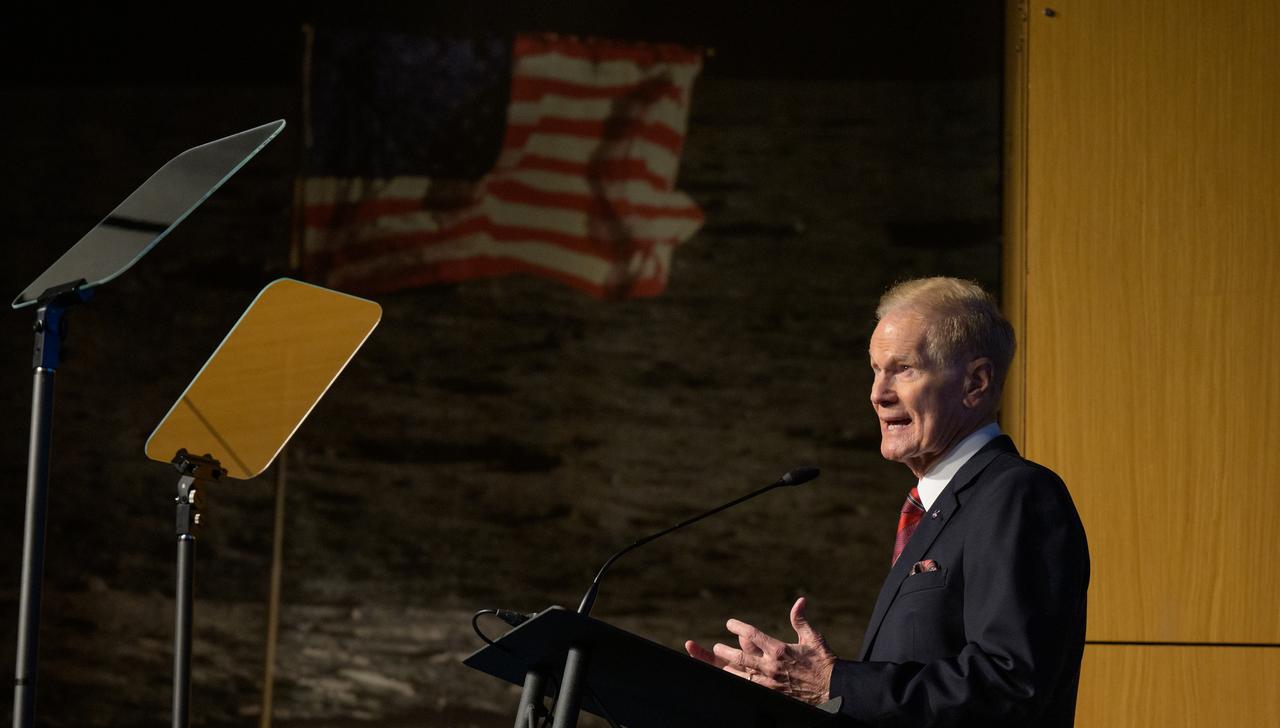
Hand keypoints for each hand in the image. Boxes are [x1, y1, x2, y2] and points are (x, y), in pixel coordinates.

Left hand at [684, 597, 836, 705]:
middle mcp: (772, 665)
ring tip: (723, 665)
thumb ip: (800, 619)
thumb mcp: (812, 637)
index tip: (730, 624)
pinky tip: (737, 680)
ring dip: (730, 669)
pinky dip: (743, 683)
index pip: (752, 634)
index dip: (738, 627)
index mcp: (779, 649)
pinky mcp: (774, 693)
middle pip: (740, 657)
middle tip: (716, 648)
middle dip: (725, 651)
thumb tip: (800, 600)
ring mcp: (771, 681)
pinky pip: (753, 688)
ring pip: (743, 675)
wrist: (833, 687)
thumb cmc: (823, 661)